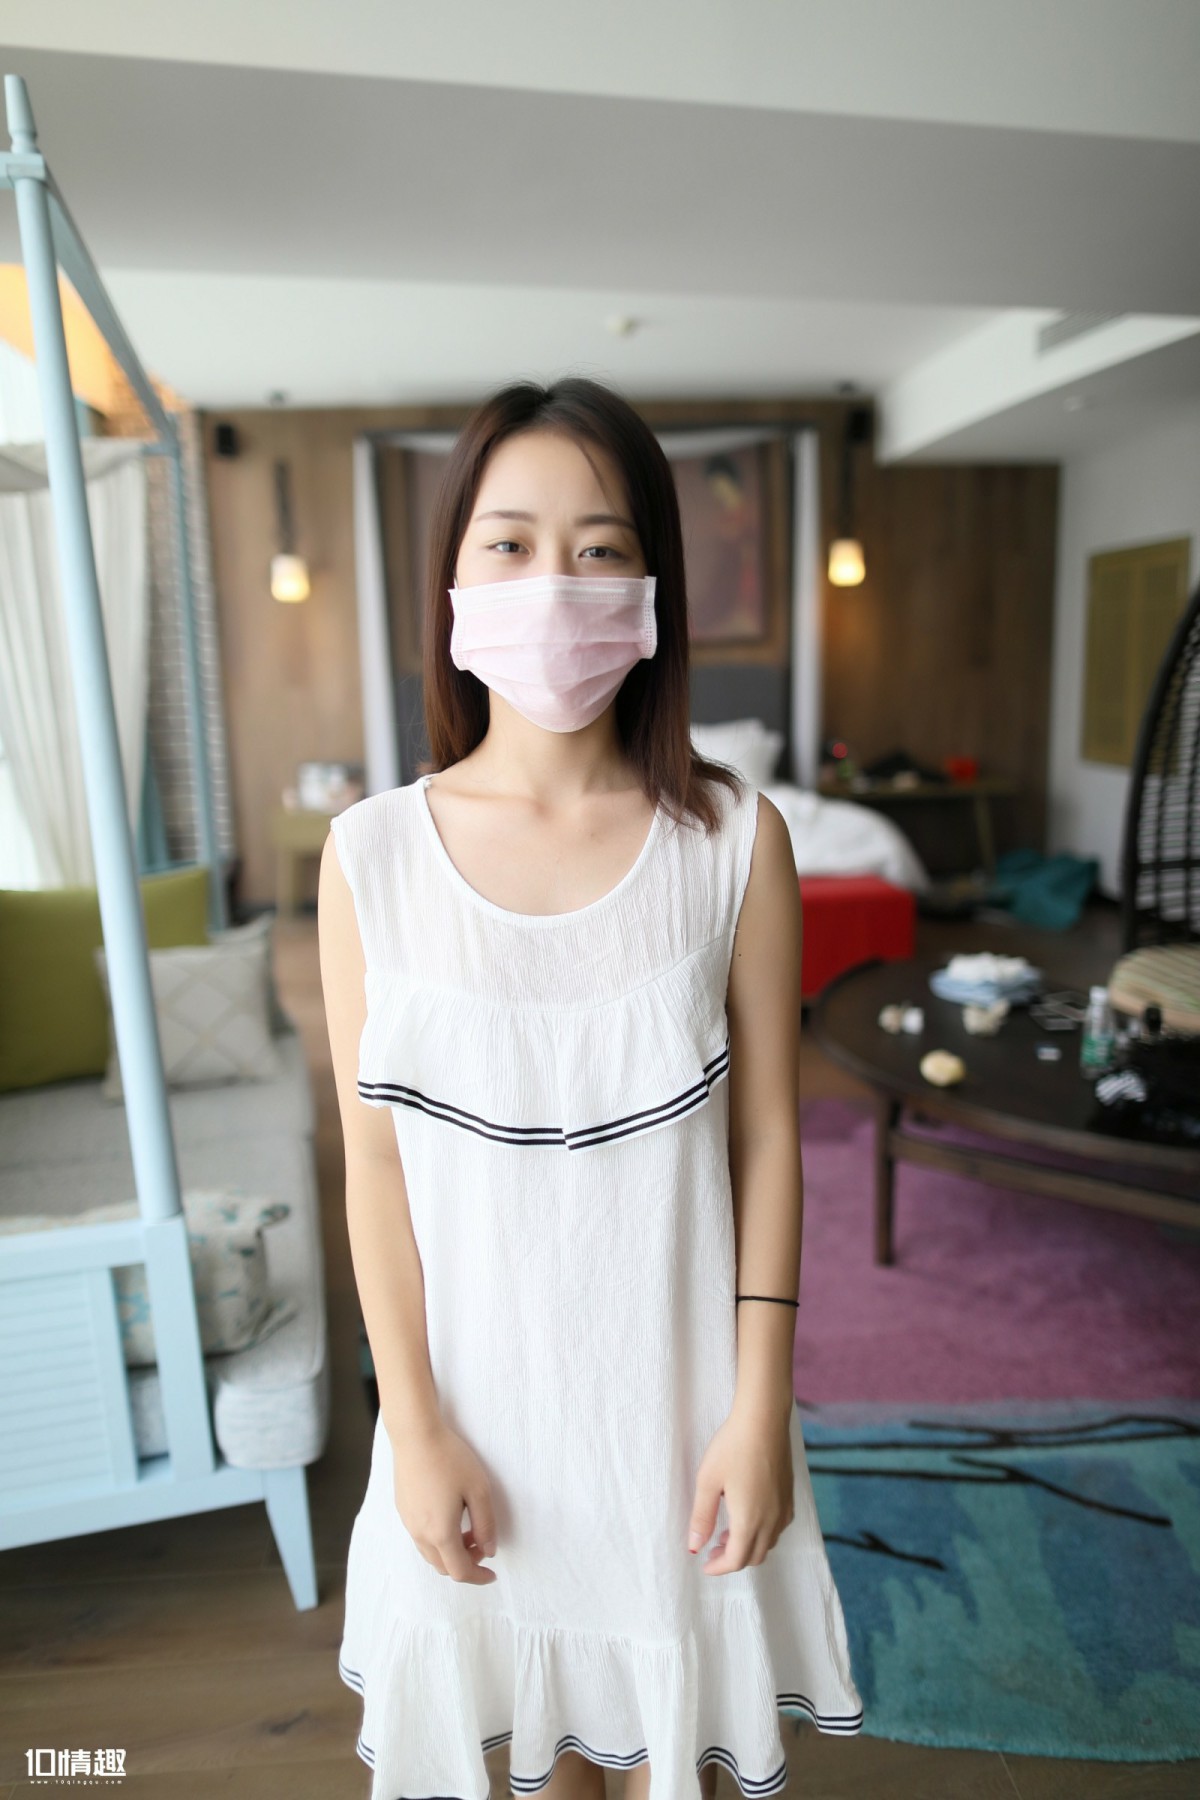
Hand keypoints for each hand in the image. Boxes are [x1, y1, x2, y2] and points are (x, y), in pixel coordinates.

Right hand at [389, 1414, 498, 1584]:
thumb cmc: (450, 1459)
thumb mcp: (479, 1490)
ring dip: (451, 1551)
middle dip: (466, 1563)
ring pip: (430, 1554)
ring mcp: (408, 1522)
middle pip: (443, 1566)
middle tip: (482, 1544)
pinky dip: (438, 1540)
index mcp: (441, 1533)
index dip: (478, 1577)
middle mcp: (420, 1533)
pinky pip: (421, 1538)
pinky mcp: (403, 1510)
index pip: (459, 1571)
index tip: (493, 1574)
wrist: (416, 1435)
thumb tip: (489, 1551)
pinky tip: (450, 1515)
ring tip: (468, 1529)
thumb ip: (486, 1525)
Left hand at [686, 1402, 794, 1574]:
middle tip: (712, 1550)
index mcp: (749, 1521)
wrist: (764, 1419)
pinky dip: (763, 1533)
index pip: (736, 1560)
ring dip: (748, 1547)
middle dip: (733, 1560)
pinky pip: (778, 1527)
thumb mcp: (708, 1481)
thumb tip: (694, 1547)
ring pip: (769, 1543)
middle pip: (754, 1556)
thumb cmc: (732, 1447)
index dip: (718, 1567)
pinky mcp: (789, 1495)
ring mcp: (783, 1508)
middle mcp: (771, 1520)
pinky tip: (749, 1515)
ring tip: (727, 1533)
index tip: (704, 1564)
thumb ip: (701, 1517)